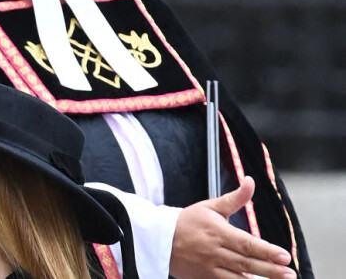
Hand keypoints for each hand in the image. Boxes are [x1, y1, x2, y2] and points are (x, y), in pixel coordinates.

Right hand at [169, 176, 295, 278]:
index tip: (284, 255)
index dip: (266, 251)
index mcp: (217, 232)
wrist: (161, 239)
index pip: (246, 244)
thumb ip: (235, 198)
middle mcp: (215, 252)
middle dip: (270, 269)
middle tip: (290, 273)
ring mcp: (210, 269)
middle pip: (247, 263)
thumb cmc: (188, 221)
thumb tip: (250, 181)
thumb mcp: (211, 206)